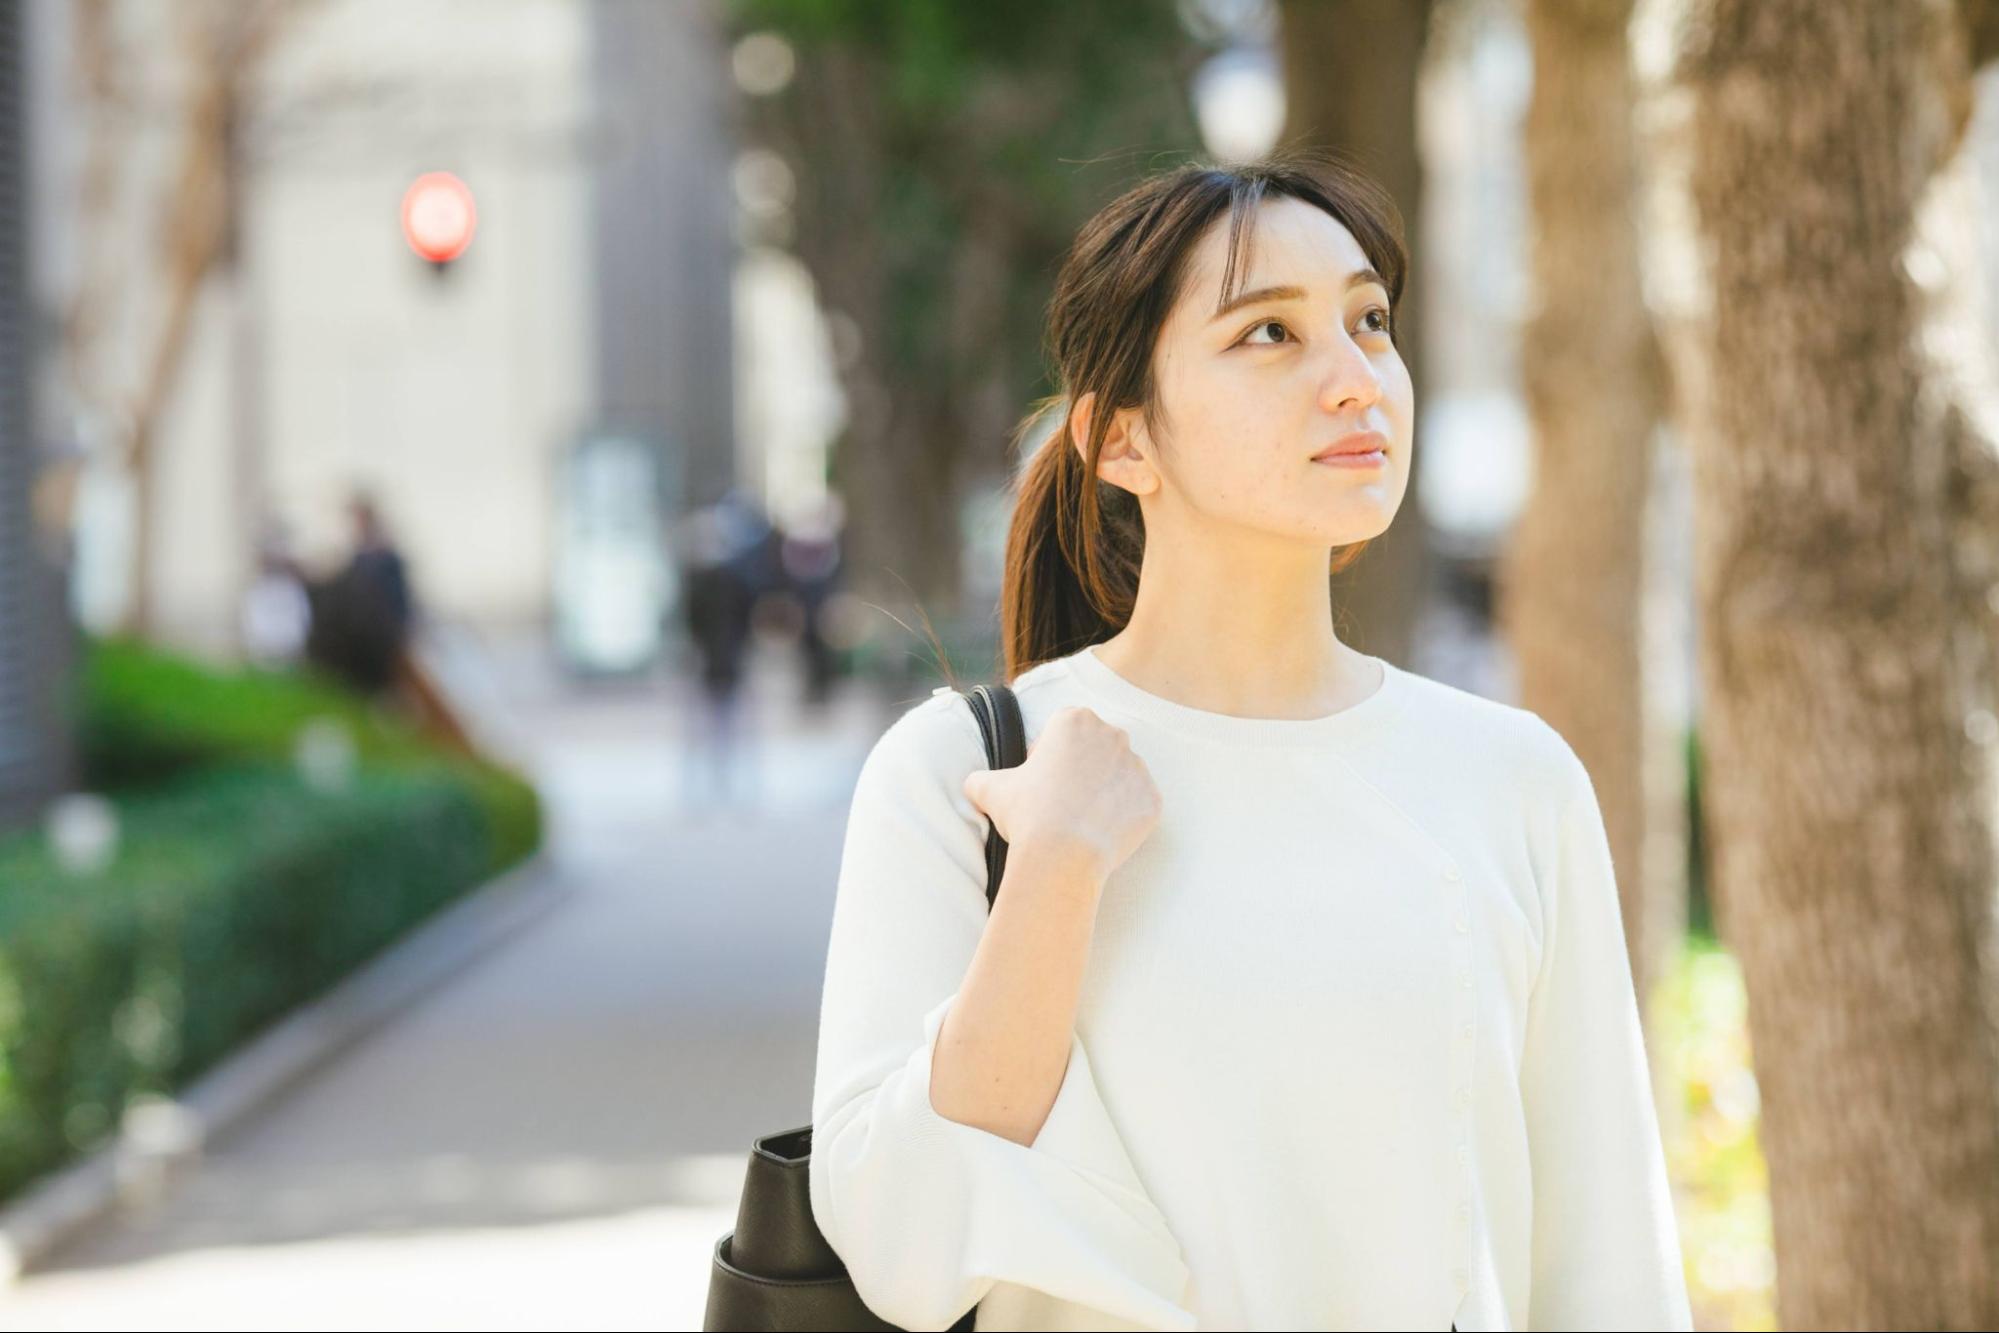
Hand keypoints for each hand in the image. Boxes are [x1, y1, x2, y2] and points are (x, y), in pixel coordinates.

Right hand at [962, 706, 1161, 883]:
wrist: (1061, 857)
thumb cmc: (1027, 816)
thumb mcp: (989, 789)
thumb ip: (980, 779)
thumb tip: (973, 784)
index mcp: (1075, 720)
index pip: (1063, 730)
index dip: (1048, 755)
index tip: (1041, 779)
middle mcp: (1112, 735)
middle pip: (1096, 748)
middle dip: (1081, 770)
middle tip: (1062, 801)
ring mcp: (1137, 767)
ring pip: (1120, 775)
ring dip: (1105, 791)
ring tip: (1082, 819)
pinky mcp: (1152, 799)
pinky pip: (1138, 804)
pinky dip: (1124, 816)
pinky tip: (1102, 831)